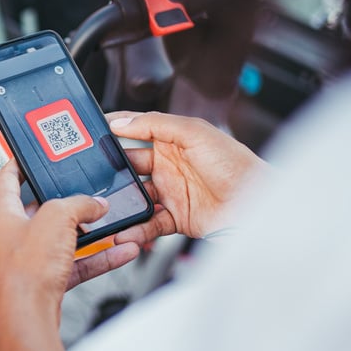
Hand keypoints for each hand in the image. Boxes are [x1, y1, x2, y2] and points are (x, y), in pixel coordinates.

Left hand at [0, 160, 139, 343]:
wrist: (27, 317)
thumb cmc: (25, 271)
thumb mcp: (57, 218)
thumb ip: (79, 205)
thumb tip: (94, 204)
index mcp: (2, 214)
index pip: (6, 179)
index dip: (18, 164)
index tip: (27, 156)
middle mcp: (11, 236)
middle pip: (39, 211)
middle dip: (65, 203)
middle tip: (84, 194)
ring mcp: (28, 261)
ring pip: (61, 240)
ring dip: (86, 233)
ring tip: (109, 223)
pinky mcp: (44, 282)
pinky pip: (75, 264)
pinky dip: (97, 258)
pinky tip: (119, 252)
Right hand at [108, 111, 266, 242]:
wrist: (258, 204)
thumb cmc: (236, 165)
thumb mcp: (195, 132)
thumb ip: (156, 123)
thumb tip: (123, 121)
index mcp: (174, 139)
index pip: (138, 129)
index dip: (116, 129)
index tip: (93, 134)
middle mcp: (170, 165)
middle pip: (131, 165)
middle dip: (112, 170)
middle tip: (94, 175)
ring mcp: (172, 192)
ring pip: (136, 196)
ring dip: (122, 203)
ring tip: (106, 207)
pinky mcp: (176, 217)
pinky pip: (149, 222)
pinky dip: (137, 228)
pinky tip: (127, 230)